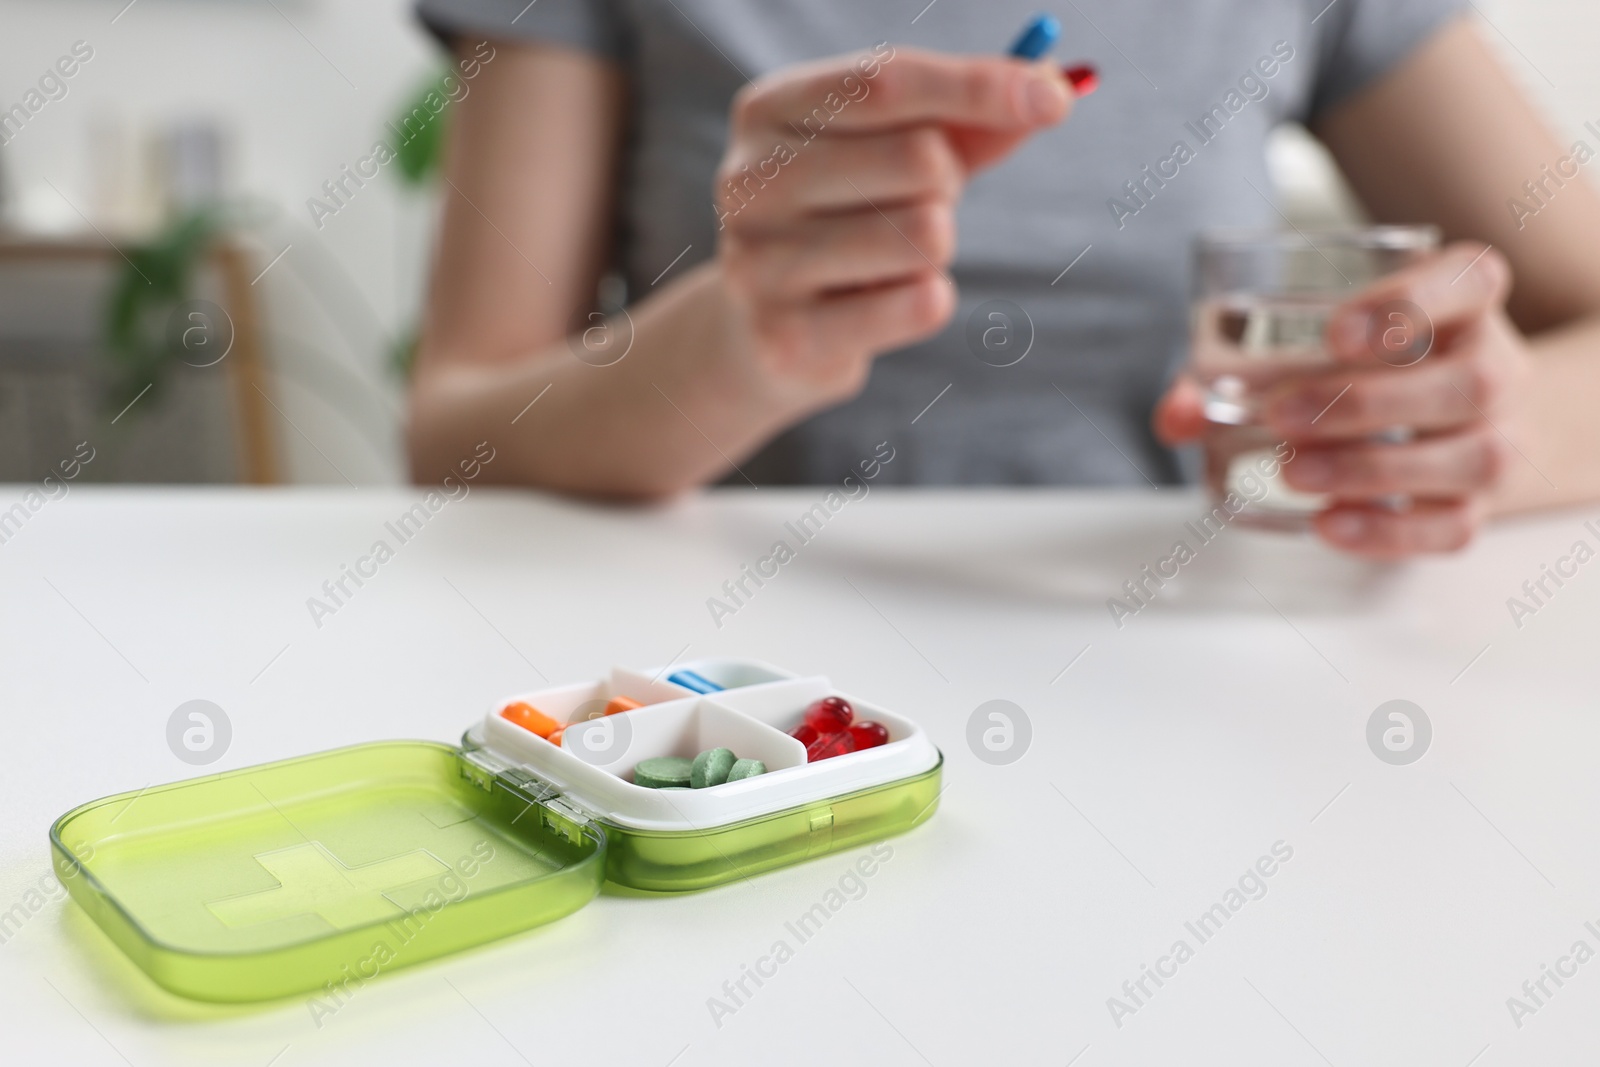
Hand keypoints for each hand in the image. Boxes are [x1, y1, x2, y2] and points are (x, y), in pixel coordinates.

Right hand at [714, 46, 1072, 398]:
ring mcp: (758, 261)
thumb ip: (967, 119)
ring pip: (926, 235)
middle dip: (948, 184)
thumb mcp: (897, 151)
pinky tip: (881, 306)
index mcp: (769, 110)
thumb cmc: (844, 220)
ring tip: (890, 261)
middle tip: (916, 205)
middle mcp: (748, 180)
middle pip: (920, 158)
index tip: (1054, 98)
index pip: (887, 80)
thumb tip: (1052, 92)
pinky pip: (918, 305)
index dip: (978, 86)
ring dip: (936, 250)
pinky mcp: (786, 337)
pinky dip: (926, 302)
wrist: (762, 332)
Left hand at [1156, 242, 1527, 557]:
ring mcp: (1500, 440)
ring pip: (1471, 458)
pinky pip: (1454, 527)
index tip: (1335, 332)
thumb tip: (1176, 415)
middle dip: (1366, 402)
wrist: (1454, 423)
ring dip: (1374, 468)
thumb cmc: (1368, 370)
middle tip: (1281, 416)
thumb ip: (1235, 375)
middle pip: (1470, 381)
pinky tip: (1327, 526)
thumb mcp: (1316, 349)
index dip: (1413, 301)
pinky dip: (1389, 532)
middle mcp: (1497, 369)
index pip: (1474, 281)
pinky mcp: (1481, 508)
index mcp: (1465, 306)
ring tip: (1292, 473)